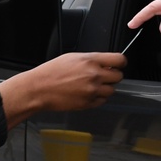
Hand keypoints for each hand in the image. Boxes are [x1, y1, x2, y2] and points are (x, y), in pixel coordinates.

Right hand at [0, 52, 125, 127]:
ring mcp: (92, 91)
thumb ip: (92, 60)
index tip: (118, 64)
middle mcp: (94, 75)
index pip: (119, 60)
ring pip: (112, 90)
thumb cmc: (52, 72)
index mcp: (90, 61)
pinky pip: (102, 101)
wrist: (40, 88)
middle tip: (104, 76)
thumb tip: (106, 64)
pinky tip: (87, 93)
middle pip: (119, 76)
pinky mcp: (88, 103)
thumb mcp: (72, 57)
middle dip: (113, 76)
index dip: (120, 63)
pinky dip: (98, 98)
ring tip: (92, 85)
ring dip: (105, 88)